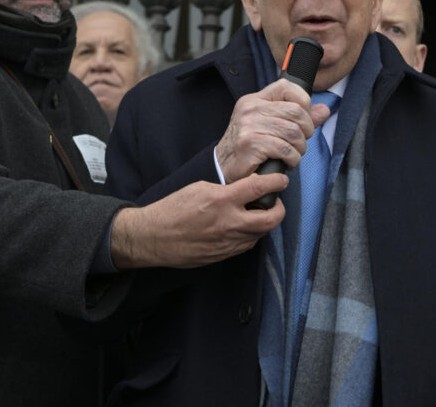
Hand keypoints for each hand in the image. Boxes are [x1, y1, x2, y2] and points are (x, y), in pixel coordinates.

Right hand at [110, 173, 288, 268]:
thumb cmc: (173, 209)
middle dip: (279, 209)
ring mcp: (228, 242)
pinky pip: (246, 245)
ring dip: (264, 222)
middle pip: (271, 219)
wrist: (154, 237)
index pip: (260, 188)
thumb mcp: (200, 188)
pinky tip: (241, 227)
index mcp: (222, 200)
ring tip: (255, 213)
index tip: (280, 180)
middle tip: (275, 202)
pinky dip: (250, 235)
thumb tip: (248, 188)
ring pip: (261, 234)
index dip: (276, 182)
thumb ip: (227, 189)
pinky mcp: (223, 255)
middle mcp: (229, 223)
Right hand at [215, 78, 330, 183]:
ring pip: (293, 132)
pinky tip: (286, 163)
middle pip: (296, 111)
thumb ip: (298, 118)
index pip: (286, 87)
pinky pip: (285, 149)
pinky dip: (292, 159)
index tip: (304, 120)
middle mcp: (250, 109)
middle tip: (300, 143)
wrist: (223, 168)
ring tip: (293, 155)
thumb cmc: (249, 148)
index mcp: (254, 100)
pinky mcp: (250, 143)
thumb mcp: (271, 127)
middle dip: (306, 131)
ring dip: (299, 148)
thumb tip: (324, 110)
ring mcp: (248, 125)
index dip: (303, 102)